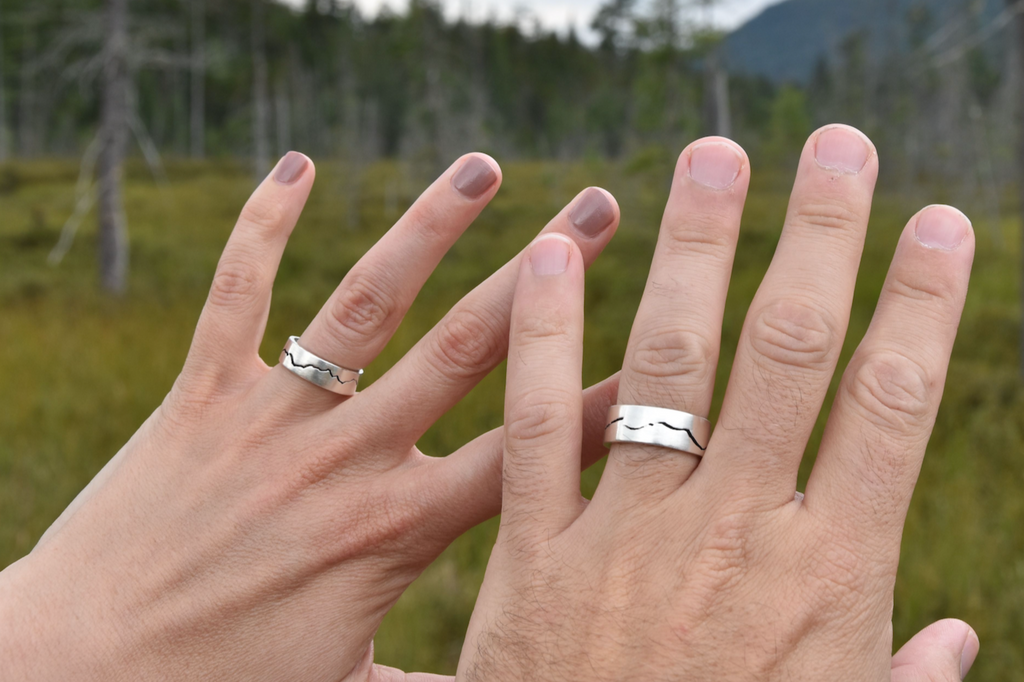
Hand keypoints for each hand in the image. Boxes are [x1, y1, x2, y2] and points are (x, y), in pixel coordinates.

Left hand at [0, 152, 621, 680]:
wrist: (80, 668)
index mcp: (396, 532)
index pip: (528, 451)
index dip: (602, 396)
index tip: (661, 341)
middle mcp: (347, 459)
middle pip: (467, 349)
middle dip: (545, 274)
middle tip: (601, 209)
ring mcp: (272, 418)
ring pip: (366, 301)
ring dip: (429, 226)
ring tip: (484, 166)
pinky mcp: (201, 395)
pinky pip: (238, 293)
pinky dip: (264, 225)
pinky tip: (298, 165)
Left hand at [458, 128, 978, 680]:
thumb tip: (966, 638)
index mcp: (828, 582)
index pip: (893, 410)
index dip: (923, 307)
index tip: (940, 223)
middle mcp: (733, 538)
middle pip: (788, 356)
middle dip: (818, 240)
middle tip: (833, 145)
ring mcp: (627, 539)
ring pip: (668, 364)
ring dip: (696, 251)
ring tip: (712, 158)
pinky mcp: (531, 556)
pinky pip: (538, 428)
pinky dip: (548, 337)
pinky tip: (560, 253)